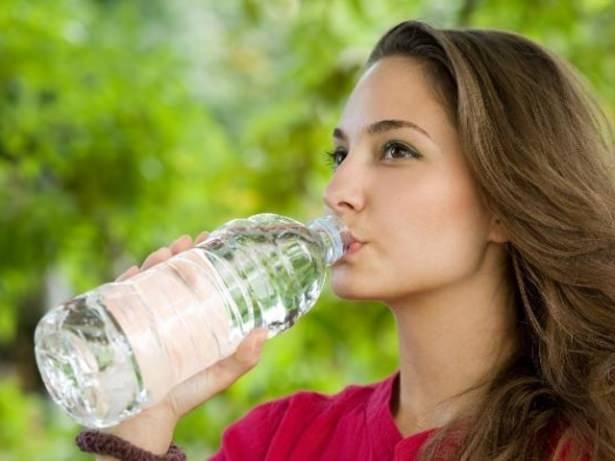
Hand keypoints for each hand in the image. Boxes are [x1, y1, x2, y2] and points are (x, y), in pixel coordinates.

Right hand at [105, 232, 267, 455]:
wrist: (147, 421)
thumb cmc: (186, 394)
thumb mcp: (219, 375)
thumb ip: (242, 359)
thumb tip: (264, 332)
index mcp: (190, 318)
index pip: (194, 280)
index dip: (200, 258)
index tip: (207, 239)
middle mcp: (166, 313)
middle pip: (168, 275)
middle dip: (174, 254)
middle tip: (183, 242)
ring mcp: (141, 318)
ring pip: (144, 281)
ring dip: (152, 262)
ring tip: (164, 253)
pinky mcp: (119, 327)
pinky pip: (117, 299)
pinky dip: (124, 283)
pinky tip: (132, 273)